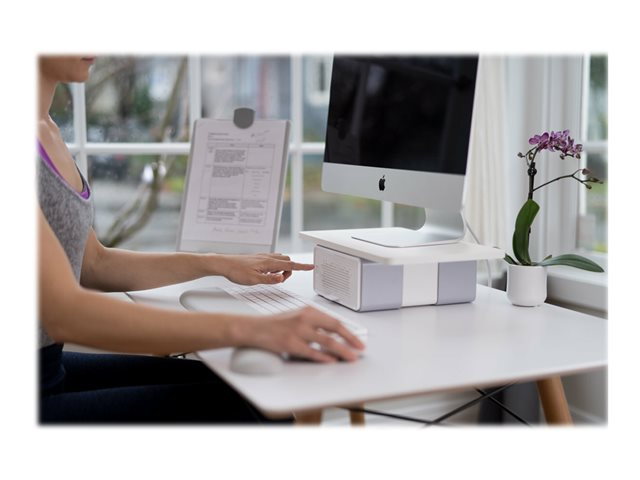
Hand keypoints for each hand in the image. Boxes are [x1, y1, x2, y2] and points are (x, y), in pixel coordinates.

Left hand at [218, 253, 313, 285]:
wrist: (224, 264)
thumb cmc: (236, 272)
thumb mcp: (253, 280)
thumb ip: (269, 279)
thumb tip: (282, 279)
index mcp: (268, 263)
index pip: (290, 265)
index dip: (302, 267)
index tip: (311, 267)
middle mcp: (267, 257)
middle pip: (287, 261)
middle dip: (289, 271)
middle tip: (279, 280)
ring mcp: (263, 256)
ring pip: (280, 260)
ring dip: (281, 269)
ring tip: (271, 277)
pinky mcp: (258, 258)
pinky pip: (272, 260)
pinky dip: (274, 266)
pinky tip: (266, 273)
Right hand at [240, 306, 364, 362]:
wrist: (254, 328)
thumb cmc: (276, 324)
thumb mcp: (297, 317)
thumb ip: (314, 323)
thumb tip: (333, 335)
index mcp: (308, 311)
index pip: (334, 321)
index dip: (348, 332)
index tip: (357, 340)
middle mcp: (304, 318)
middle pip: (334, 329)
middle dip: (350, 340)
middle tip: (360, 349)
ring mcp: (298, 331)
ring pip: (327, 341)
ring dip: (342, 350)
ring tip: (350, 357)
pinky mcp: (290, 343)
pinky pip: (312, 352)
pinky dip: (324, 357)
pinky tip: (332, 361)